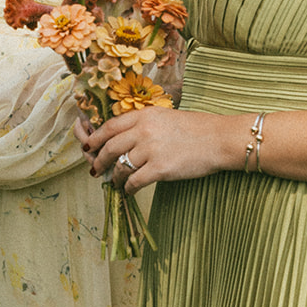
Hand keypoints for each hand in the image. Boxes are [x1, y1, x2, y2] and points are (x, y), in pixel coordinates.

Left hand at [75, 108, 237, 192]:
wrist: (219, 139)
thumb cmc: (195, 129)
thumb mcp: (165, 116)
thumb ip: (143, 124)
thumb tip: (122, 138)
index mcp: (144, 115)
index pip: (109, 127)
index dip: (94, 138)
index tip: (88, 146)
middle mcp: (143, 130)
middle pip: (109, 147)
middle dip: (98, 160)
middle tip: (95, 169)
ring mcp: (151, 149)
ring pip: (120, 167)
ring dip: (115, 177)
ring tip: (115, 182)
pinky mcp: (160, 168)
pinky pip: (134, 182)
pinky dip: (128, 188)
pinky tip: (129, 191)